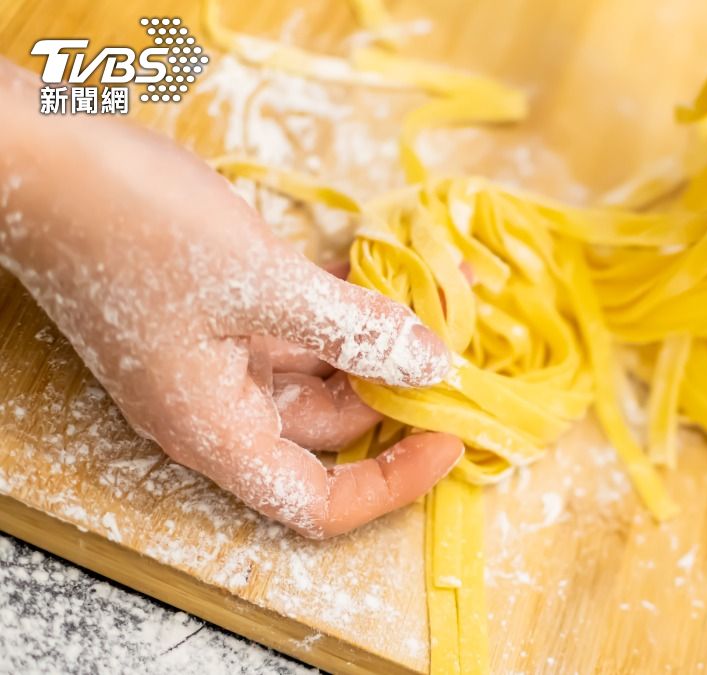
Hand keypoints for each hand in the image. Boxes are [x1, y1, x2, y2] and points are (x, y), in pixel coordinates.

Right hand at [0, 58, 461, 538]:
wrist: (36, 155)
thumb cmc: (133, 226)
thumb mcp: (261, 284)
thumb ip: (352, 330)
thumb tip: (432, 366)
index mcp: (214, 428)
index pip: (315, 502)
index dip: (390, 483)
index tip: (449, 438)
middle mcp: (216, 404)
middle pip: (326, 431)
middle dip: (395, 391)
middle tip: (457, 341)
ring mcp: (215, 356)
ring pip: (318, 370)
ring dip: (376, 338)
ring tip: (437, 293)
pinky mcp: (218, 309)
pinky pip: (298, 324)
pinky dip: (342, 304)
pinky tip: (384, 269)